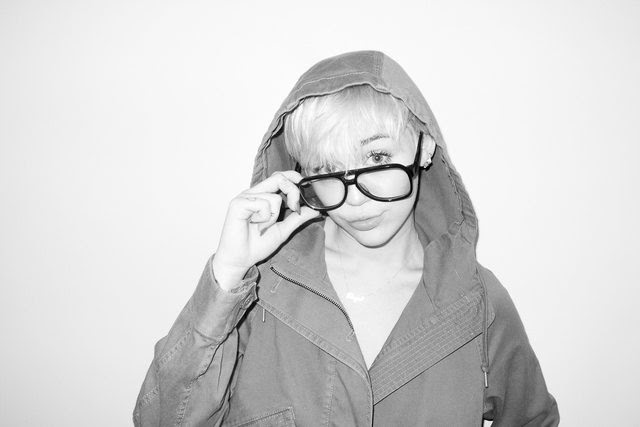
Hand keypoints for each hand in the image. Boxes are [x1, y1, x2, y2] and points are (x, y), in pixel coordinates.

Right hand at [212, 171, 319, 290]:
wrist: (240, 260)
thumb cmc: (256, 245)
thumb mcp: (283, 230)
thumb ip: (298, 218)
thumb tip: (315, 209)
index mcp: (262, 196)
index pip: (280, 176)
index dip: (295, 180)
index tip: (305, 196)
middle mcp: (253, 193)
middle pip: (279, 177)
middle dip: (293, 192)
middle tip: (295, 209)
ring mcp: (245, 197)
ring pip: (274, 197)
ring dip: (274, 217)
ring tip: (263, 227)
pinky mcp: (238, 204)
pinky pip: (263, 204)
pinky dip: (265, 218)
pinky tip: (256, 226)